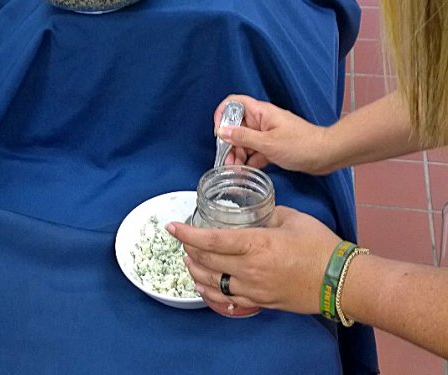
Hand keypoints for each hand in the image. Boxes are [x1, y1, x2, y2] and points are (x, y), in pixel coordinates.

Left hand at [167, 207, 340, 314]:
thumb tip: (254, 212)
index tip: (173, 227)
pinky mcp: (263, 302)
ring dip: (196, 272)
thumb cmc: (319, 246)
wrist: (341, 281)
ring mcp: (256, 289)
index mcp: (256, 244)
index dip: (188, 234)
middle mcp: (251, 269)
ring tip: (190, 261)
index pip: (212, 241)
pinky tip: (207, 287)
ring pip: (214, 285)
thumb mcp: (290, 217)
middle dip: (189, 251)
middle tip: (182, 240)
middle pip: (207, 263)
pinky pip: (230, 300)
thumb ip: (266, 213)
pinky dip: (213, 293)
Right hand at [213, 94, 332, 173]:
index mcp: (260, 112)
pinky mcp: (273, 146)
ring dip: (238, 155)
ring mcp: (268, 133)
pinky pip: (256, 151)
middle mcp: (262, 120)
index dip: (222, 114)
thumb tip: (221, 131)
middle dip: (229, 143)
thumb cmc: (301, 145)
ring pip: (246, 141)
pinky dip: (250, 161)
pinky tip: (247, 172)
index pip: (234, 103)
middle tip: (227, 162)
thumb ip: (242, 137)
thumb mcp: (267, 143)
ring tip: (236, 171)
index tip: (218, 132)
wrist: (326, 155)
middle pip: (237, 126)